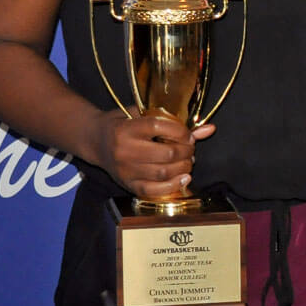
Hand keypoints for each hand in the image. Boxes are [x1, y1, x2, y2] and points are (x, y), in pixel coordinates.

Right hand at [91, 108, 212, 200]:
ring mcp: (125, 169)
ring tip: (187, 162)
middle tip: (190, 149)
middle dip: (186, 151)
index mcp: (127, 128)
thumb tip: (210, 129)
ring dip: (184, 168)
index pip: (160, 127)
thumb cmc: (123, 124)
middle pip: (166, 154)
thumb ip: (174, 122)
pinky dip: (173, 186)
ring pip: (163, 173)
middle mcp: (125, 149)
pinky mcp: (127, 184)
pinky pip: (153, 191)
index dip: (181, 131)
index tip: (188, 134)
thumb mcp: (143, 115)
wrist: (95, 140)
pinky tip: (183, 178)